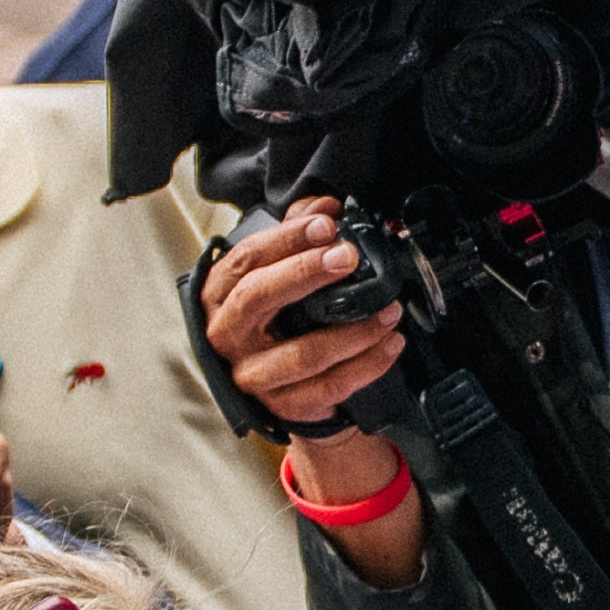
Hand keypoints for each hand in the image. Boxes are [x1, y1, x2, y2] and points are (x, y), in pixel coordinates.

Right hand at [200, 204, 405, 433]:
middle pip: (257, 298)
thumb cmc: (274, 319)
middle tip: (346, 256)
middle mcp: (228, 335)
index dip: (286, 238)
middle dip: (305, 273)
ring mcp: (253, 375)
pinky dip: (365, 366)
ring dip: (352, 331)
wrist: (277, 384)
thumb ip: (295, 235)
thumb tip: (325, 205)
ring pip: (302, 354)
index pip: (246, 260)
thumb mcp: (274, 273)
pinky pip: (328, 388)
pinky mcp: (283, 405)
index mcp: (221, 295)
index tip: (325, 224)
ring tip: (387, 310)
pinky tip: (389, 344)